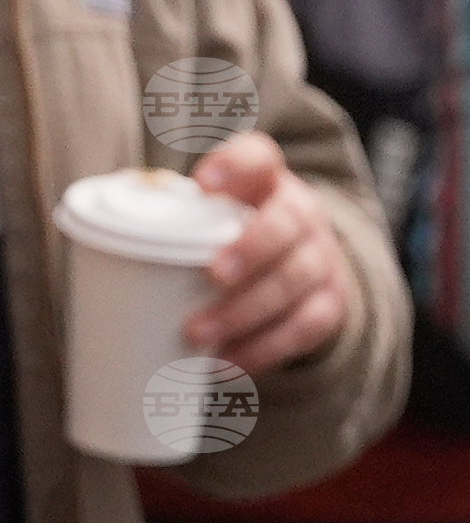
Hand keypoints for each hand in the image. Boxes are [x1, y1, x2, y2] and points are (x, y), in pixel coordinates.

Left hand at [183, 134, 348, 375]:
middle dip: (252, 247)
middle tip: (211, 273)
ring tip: (198, 335)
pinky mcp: (328, 306)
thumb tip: (89, 245)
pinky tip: (227, 365)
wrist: (306, 280)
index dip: (237, 164)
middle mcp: (301, 215)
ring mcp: (319, 261)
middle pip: (288, 222)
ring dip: (246, 309)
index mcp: (266, 185)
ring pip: (296, 278)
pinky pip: (304, 328)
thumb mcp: (215, 223)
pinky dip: (264, 349)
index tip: (204, 181)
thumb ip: (173, 226)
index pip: (261, 157)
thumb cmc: (233, 247)